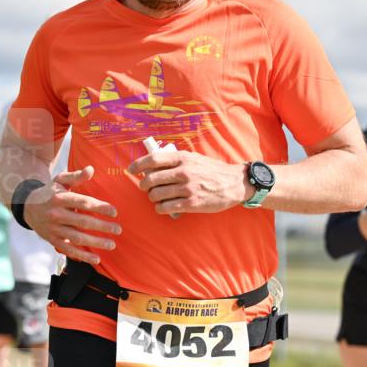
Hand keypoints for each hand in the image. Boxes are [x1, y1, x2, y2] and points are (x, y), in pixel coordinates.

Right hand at [22, 166, 120, 264]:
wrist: (27, 207)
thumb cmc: (50, 192)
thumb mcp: (60, 180)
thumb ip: (76, 176)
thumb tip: (91, 169)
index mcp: (60, 198)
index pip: (83, 203)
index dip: (100, 208)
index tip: (114, 212)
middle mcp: (56, 214)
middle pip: (83, 222)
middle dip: (102, 227)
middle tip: (118, 230)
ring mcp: (54, 229)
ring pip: (77, 238)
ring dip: (96, 242)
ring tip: (112, 244)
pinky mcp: (52, 240)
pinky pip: (69, 250)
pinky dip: (82, 256)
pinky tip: (96, 258)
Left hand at [129, 151, 251, 214]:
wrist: (235, 183)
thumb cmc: (211, 171)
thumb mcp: (194, 159)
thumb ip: (175, 161)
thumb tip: (150, 165)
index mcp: (183, 158)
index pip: (153, 159)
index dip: (138, 165)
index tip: (131, 170)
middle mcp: (183, 172)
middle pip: (150, 180)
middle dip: (144, 186)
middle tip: (147, 188)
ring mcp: (187, 188)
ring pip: (155, 195)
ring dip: (152, 198)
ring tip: (157, 198)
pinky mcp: (191, 203)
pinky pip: (165, 208)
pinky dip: (160, 208)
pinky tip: (163, 207)